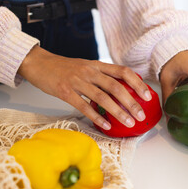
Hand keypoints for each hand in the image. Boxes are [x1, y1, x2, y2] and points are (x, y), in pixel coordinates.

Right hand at [18, 46, 152, 129]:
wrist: (39, 63)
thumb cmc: (64, 67)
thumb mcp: (86, 66)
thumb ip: (102, 75)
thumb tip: (120, 89)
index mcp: (97, 65)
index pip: (123, 71)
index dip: (137, 83)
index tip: (148, 95)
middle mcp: (90, 71)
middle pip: (116, 86)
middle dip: (131, 102)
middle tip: (141, 115)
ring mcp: (77, 81)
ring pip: (102, 98)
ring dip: (117, 112)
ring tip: (128, 123)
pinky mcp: (65, 91)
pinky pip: (83, 106)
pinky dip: (96, 117)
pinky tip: (106, 125)